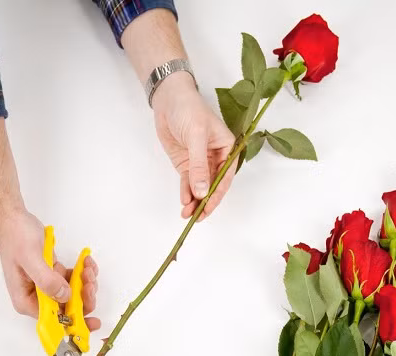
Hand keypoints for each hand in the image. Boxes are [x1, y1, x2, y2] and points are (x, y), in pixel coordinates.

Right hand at [0, 209, 100, 330]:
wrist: (15, 220)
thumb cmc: (16, 237)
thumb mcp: (31, 259)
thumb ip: (46, 280)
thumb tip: (65, 296)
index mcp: (26, 301)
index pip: (54, 321)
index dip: (75, 322)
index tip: (93, 321)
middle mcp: (37, 298)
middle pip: (68, 308)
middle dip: (84, 296)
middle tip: (88, 280)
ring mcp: (47, 286)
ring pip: (74, 294)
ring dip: (85, 282)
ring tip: (85, 265)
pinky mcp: (54, 275)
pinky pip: (74, 280)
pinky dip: (83, 273)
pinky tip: (85, 262)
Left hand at [152, 72, 237, 219]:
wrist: (168, 98)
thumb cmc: (188, 109)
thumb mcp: (196, 136)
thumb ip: (199, 165)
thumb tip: (202, 191)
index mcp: (227, 149)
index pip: (224, 177)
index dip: (217, 194)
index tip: (208, 207)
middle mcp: (216, 158)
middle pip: (213, 185)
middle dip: (205, 202)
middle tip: (196, 217)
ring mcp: (200, 162)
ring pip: (199, 187)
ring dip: (194, 201)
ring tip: (186, 214)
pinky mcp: (186, 163)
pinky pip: (188, 182)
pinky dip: (186, 193)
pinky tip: (184, 202)